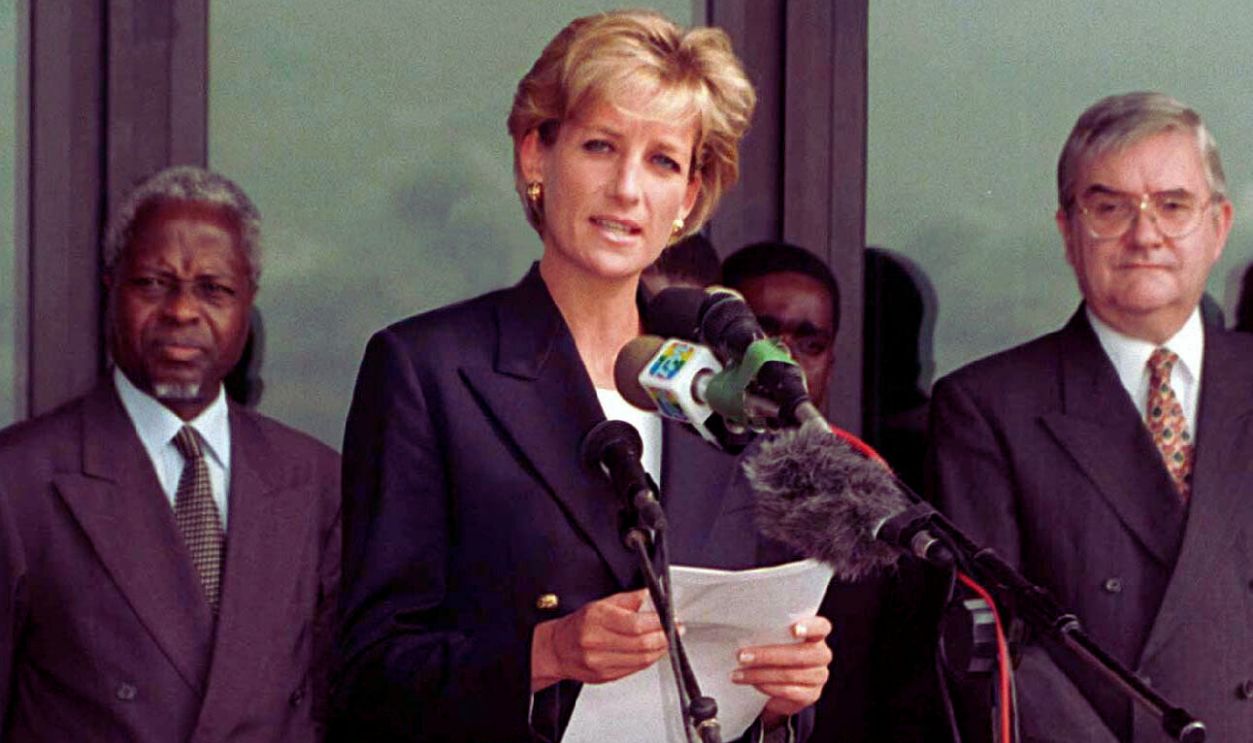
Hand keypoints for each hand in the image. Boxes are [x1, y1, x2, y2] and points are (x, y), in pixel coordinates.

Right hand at [530, 589, 669, 690]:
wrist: (557, 649)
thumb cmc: (578, 625)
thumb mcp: (600, 603)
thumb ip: (626, 599)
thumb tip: (648, 593)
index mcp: (597, 619)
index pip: (635, 624)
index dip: (658, 623)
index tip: (670, 618)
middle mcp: (596, 642)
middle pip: (641, 643)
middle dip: (664, 637)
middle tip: (675, 630)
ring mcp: (600, 662)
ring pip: (641, 659)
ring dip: (660, 650)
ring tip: (667, 640)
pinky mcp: (604, 676)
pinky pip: (634, 669)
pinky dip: (648, 660)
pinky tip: (653, 651)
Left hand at [732, 616, 832, 725]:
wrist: (779, 688)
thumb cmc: (776, 654)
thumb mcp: (774, 640)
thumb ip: (770, 633)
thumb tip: (743, 630)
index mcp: (815, 635)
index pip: (821, 627)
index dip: (810, 627)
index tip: (794, 630)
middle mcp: (821, 654)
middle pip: (799, 654)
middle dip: (767, 656)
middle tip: (742, 656)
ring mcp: (819, 676)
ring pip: (790, 674)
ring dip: (760, 674)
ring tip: (739, 674)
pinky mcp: (811, 695)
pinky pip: (788, 691)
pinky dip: (768, 687)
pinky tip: (755, 684)